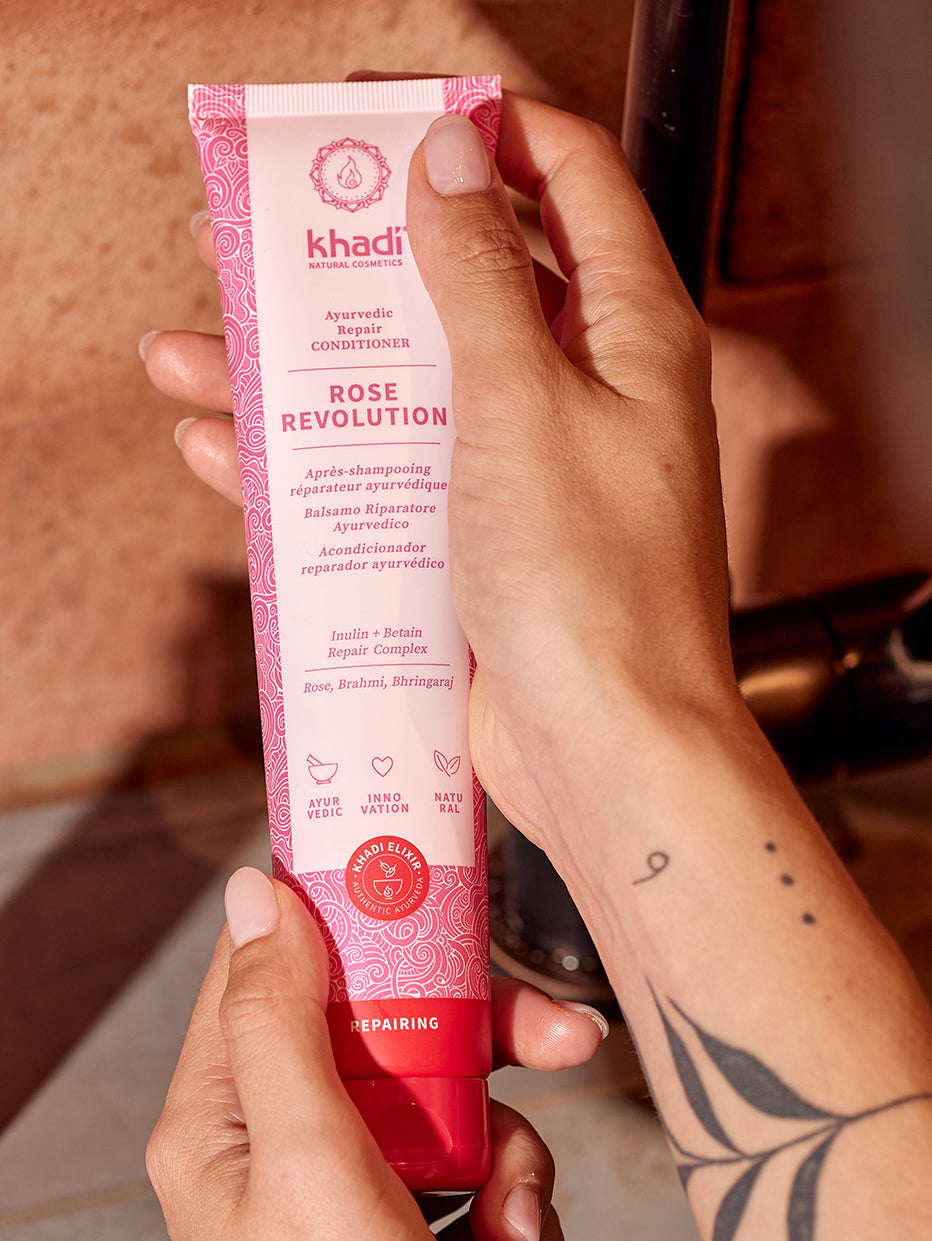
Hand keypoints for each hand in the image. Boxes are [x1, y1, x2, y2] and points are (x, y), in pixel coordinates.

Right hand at [142, 93, 738, 866]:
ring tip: (199, 351)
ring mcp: (526, 464)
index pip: (568, 178)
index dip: (480, 130)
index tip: (382, 120)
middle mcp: (583, 389)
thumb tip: (450, 164)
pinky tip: (229, 452)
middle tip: (258, 241)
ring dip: (304, 366)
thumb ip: (483, 279)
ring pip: (405, 381)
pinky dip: (314, 461)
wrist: (602, 749)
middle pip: (464, 278)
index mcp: (629, 333)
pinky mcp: (478, 534)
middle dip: (357, 255)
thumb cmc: (591, 586)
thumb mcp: (523, 404)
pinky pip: (391, 472)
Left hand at [147, 868, 605, 1240]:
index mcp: (227, 1112)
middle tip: (553, 1036)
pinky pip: (483, 1159)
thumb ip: (280, 1024)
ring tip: (519, 1212)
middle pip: (386, 1019)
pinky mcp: (418, 1220)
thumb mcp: (304, 1164)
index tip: (419, 864)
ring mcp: (358, 1180)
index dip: (344, 905)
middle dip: (479, 1030)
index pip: (276, 963)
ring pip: (452, 1087)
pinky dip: (518, 1196)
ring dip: (512, 1138)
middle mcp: (288, 1136)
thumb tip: (256, 890)